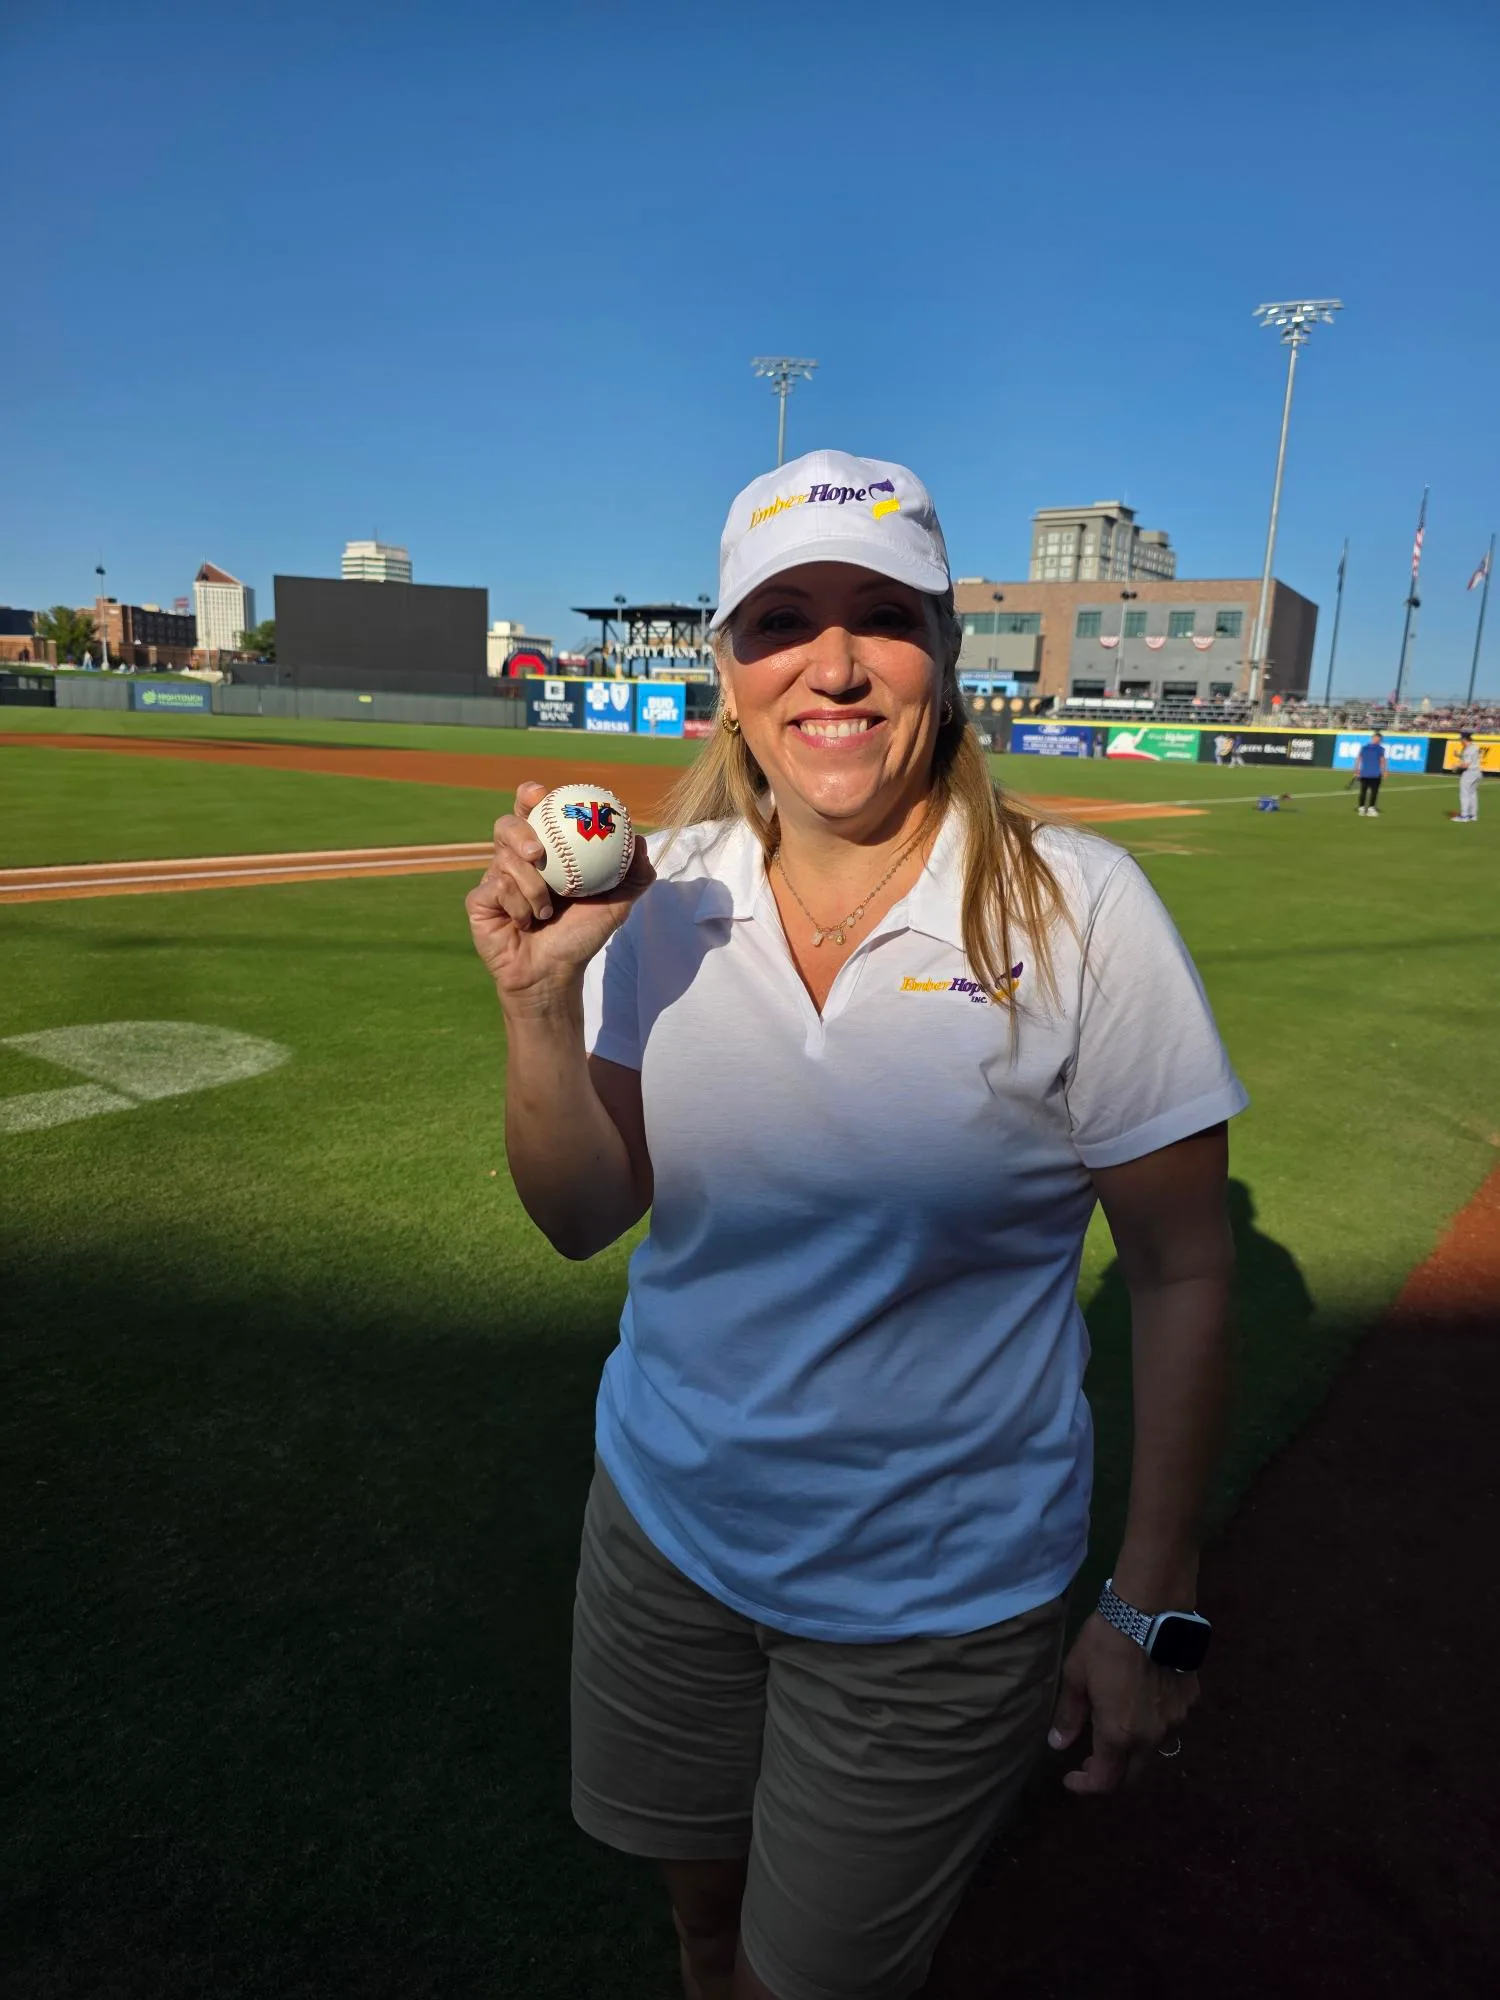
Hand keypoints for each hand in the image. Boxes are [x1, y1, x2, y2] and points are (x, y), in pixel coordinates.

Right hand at [465, 781, 654, 1004]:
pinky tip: (525, 923)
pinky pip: (496, 889)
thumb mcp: (616, 905)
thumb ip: (633, 874)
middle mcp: (515, 860)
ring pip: (504, 860)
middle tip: (537, 852)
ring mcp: (494, 878)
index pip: (531, 813)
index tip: (540, 793)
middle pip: (506, 825)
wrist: (554, 973)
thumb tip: (639, 840)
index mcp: (543, 852)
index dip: (529, 796)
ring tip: (546, 910)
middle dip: (519, 831)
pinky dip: (518, 906)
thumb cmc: (581, 935)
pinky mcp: (479, 900)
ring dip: (532, 887)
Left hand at [1047, 1615, 1197, 1794]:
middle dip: (1110, 1772)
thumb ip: (1069, 1715)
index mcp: (1119, 1734)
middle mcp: (1151, 1736)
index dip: (1086, 1785)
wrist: (1151, 1611)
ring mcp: (1175, 1720)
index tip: (1072, 1779)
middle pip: (1132, 1773)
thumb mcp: (1076, 1675)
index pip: (1105, 1780)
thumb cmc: (1106, 1642)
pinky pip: (1169, 1722)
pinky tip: (1143, 1699)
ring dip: (1133, 1747)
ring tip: (1117, 1724)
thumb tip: (1058, 1745)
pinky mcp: (1190, 1701)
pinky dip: (1153, 1721)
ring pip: (1153, 1748)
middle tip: (1091, 1759)